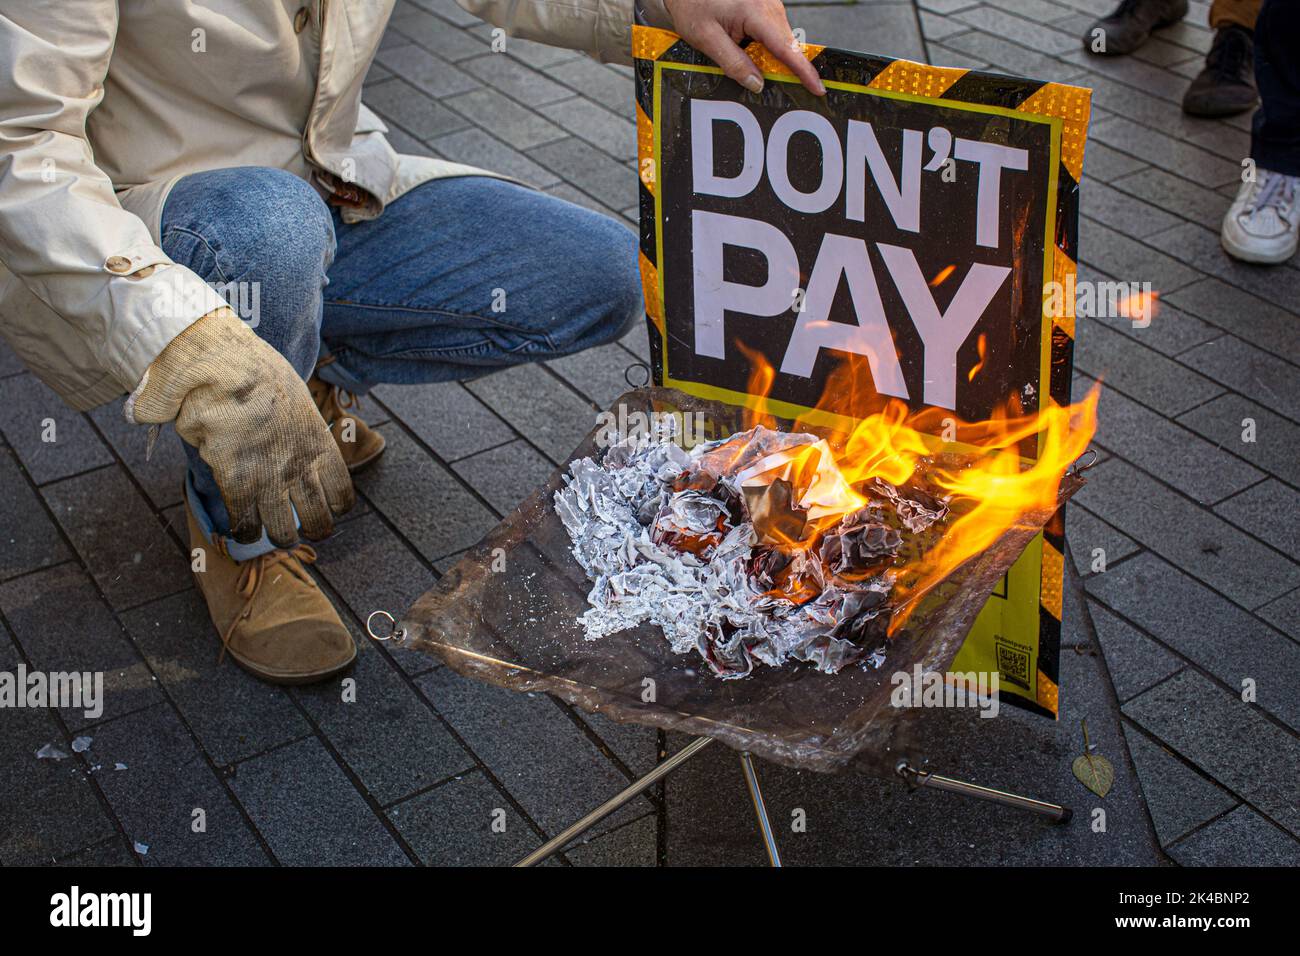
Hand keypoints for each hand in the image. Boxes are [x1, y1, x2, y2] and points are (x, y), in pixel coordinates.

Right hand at [129, 307, 354, 545]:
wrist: (226, 368)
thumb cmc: (257, 374)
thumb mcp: (295, 399)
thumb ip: (298, 426)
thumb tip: (287, 432)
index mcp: (321, 445)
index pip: (342, 493)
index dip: (336, 507)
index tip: (329, 508)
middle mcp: (302, 468)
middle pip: (319, 520)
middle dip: (314, 530)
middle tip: (304, 530)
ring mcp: (271, 480)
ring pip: (283, 531)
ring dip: (279, 537)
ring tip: (272, 535)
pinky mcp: (238, 484)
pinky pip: (246, 524)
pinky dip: (243, 532)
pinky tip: (240, 530)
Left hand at [663, 0, 825, 96]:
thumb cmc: (693, 5)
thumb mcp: (706, 39)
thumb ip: (732, 63)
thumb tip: (757, 85)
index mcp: (756, 12)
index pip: (785, 48)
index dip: (803, 71)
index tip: (818, 88)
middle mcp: (769, 6)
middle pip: (786, 46)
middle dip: (788, 69)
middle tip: (787, 89)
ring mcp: (770, 5)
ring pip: (781, 40)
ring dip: (773, 58)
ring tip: (752, 64)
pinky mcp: (766, 7)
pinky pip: (774, 33)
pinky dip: (768, 48)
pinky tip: (751, 53)